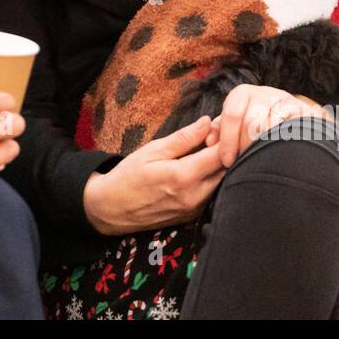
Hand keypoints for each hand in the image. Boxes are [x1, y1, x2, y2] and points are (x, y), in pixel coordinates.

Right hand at [82, 116, 226, 235]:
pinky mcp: (193, 217)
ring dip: (220, 166)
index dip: (225, 137)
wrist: (111, 208)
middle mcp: (194, 196)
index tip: (220, 125)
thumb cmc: (129, 175)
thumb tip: (208, 122)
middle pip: (226, 170)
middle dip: (225, 151)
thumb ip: (184, 138)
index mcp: (184, 177)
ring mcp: (195, 210)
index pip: (220, 154)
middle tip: (214, 136)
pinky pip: (211, 194)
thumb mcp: (153, 150)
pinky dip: (211, 180)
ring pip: (221, 183)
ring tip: (206, 151)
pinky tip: (200, 169)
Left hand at [207, 85, 332, 168]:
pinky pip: (292, 130)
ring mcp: (286, 101)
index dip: (228, 141)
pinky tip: (276, 155)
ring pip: (273, 127)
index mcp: (242, 93)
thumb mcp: (233, 124)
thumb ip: (219, 130)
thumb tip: (208, 141)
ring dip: (263, 148)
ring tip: (258, 161)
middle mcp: (264, 93)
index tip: (227, 161)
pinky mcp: (303, 112)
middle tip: (242, 164)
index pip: (232, 115)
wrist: (287, 117)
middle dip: (245, 147)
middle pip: (252, 122)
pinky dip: (282, 144)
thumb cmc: (251, 123)